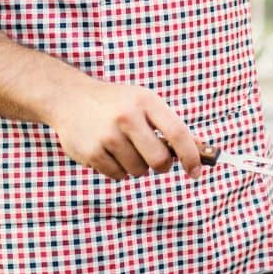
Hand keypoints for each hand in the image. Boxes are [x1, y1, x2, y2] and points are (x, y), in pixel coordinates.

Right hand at [46, 79, 202, 181]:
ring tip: (125, 148)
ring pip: (138, 170)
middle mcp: (127, 117)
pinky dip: (118, 170)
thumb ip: (171, 126)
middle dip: (162, 166)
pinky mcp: (91, 152)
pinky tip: (108, 152)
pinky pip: (118, 176)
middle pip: (159, 159)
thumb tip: (202, 149)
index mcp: (147, 101)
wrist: (70, 98)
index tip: (196, 172)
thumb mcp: (146, 103)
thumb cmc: (118, 104)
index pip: (178, 133)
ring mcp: (107, 135)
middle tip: (157, 161)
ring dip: (137, 167)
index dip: (191, 156)